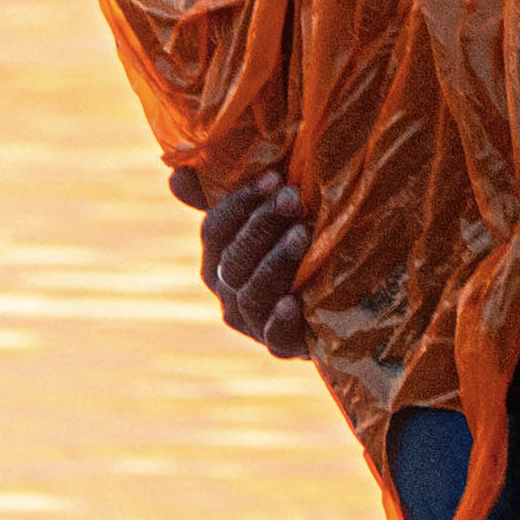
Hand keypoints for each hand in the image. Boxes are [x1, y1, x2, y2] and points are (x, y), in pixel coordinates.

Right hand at [189, 170, 320, 355]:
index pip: (214, 230)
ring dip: (274, 263)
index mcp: (217, 257)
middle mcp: (227, 290)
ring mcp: (252, 321)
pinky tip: (294, 302)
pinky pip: (274, 337)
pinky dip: (281, 320)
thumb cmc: (298, 239)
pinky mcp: (283, 345)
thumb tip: (175, 175)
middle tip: (292, 198)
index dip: (240, 201)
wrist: (344, 296)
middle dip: (261, 225)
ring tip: (302, 235)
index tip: (273, 176)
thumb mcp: (268, 211)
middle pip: (233, 260)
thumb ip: (223, 193)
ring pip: (250, 295)